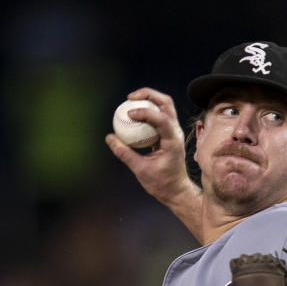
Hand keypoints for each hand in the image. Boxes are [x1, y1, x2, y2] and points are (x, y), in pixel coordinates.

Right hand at [105, 88, 202, 238]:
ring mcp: (173, 132)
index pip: (163, 119)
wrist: (176, 190)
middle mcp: (176, 133)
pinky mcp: (168, 134)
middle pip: (166, 103)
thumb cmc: (162, 183)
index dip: (146, 112)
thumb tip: (109, 138)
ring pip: (164, 107)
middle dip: (149, 94)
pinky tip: (131, 115)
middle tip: (129, 97)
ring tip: (129, 101)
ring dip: (148, 100)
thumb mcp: (140, 169)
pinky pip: (158, 116)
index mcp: (173, 142)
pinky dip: (146, 112)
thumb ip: (124, 153)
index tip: (129, 113)